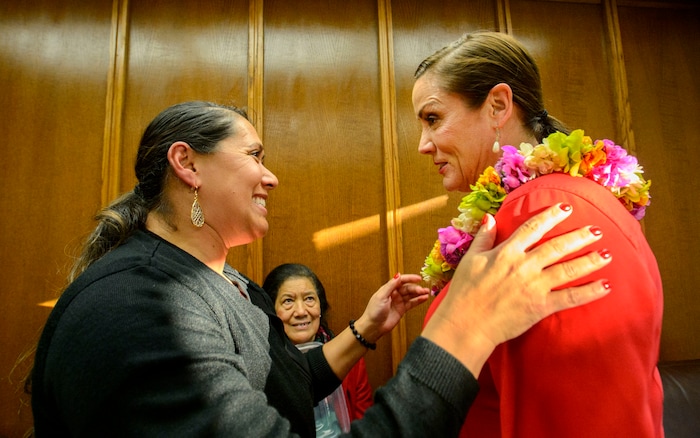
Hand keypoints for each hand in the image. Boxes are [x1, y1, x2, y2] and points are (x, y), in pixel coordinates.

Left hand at [355, 274, 429, 343]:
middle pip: (407, 288)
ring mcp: (398, 301)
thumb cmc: (374, 311)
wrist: (373, 327)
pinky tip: (424, 298)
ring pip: (411, 295)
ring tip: (427, 292)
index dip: (410, 278)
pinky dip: (418, 300)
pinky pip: (412, 303)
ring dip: (419, 293)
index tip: (419, 278)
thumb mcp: (382, 296)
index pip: (401, 280)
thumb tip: (398, 275)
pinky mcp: (402, 309)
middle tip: (423, 290)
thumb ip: (391, 286)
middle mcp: (394, 294)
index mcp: (388, 288)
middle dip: (416, 288)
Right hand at [422, 203, 611, 375]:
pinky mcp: (540, 307)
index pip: (533, 227)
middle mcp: (524, 266)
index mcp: (506, 252)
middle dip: (578, 237)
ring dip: (590, 261)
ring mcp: (534, 286)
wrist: (466, 324)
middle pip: (557, 247)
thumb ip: (483, 237)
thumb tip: (489, 217)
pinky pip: (570, 298)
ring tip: (607, 254)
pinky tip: (605, 286)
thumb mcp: (470, 259)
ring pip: (568, 270)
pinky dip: (589, 292)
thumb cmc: (465, 292)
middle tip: (596, 229)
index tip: (566, 207)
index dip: (551, 216)